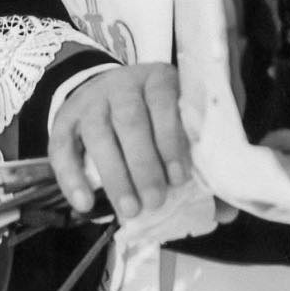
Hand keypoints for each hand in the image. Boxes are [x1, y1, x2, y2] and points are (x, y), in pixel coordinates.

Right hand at [48, 61, 190, 223]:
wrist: (107, 90)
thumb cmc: (154, 116)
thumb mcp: (181, 122)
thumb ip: (202, 160)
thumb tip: (226, 211)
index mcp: (158, 79)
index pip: (164, 102)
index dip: (171, 139)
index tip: (179, 177)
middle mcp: (122, 84)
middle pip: (130, 121)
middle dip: (144, 164)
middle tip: (155, 200)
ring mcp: (91, 100)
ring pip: (98, 134)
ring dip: (114, 174)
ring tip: (130, 209)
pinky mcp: (65, 119)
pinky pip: (62, 147)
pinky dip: (71, 177)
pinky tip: (85, 204)